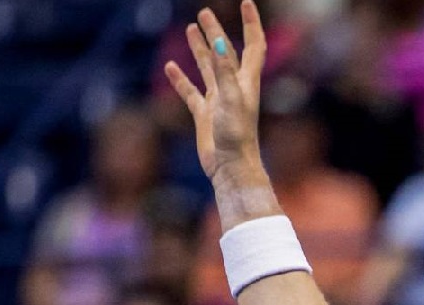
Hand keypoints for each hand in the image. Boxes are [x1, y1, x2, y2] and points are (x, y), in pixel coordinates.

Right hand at [163, 1, 266, 183]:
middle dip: (217, 32)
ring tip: (191, 28)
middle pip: (226, 53)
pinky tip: (170, 68)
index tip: (246, 3)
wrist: (231, 169)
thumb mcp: (231, 100)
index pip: (253, 46)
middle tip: (205, 13)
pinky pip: (191, 92)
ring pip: (208, 68)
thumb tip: (221, 43)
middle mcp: (234, 89)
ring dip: (201, 49)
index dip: (251, 24)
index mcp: (246, 82)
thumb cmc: (237, 137)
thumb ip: (225, 71)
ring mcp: (218, 101)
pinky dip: (180, 80)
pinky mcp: (205, 115)